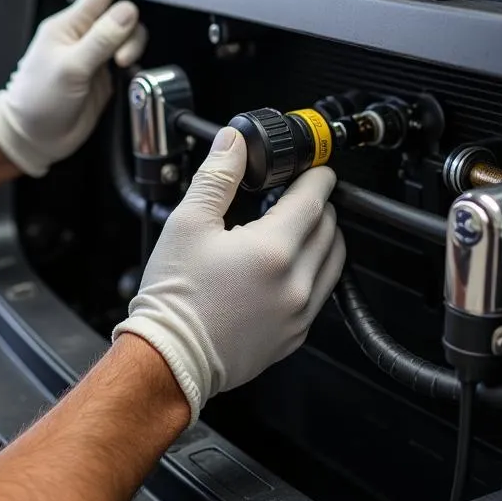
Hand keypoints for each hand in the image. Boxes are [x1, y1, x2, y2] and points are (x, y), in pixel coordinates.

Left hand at [0, 0, 147, 177]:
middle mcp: (83, 38)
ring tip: (120, 66)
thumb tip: (127, 11)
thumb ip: (101, 38)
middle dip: (129, 30)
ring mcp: (95, 57)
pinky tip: (127, 74)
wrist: (34, 137)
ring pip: (129, 38)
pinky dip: (135, 64)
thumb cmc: (36, 101)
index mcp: (68, 27)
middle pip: (121, 16)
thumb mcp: (70, 67)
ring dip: (132, 48)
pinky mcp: (105, 78)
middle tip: (120, 55)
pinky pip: (130, 60)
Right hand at [112, 127, 345, 427]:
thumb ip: (217, 176)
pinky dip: (313, 272)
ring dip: (323, 238)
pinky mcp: (293, 336)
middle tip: (297, 194)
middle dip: (318, 205)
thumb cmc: (174, 295)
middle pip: (329, 229)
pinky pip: (319, 295)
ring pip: (332, 263)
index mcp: (272, 251)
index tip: (316, 169)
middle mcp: (294, 284)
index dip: (318, 178)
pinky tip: (286, 265)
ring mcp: (298, 314)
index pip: (314, 200)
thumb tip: (234, 144)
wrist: (168, 356)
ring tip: (296, 227)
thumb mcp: (188, 222)